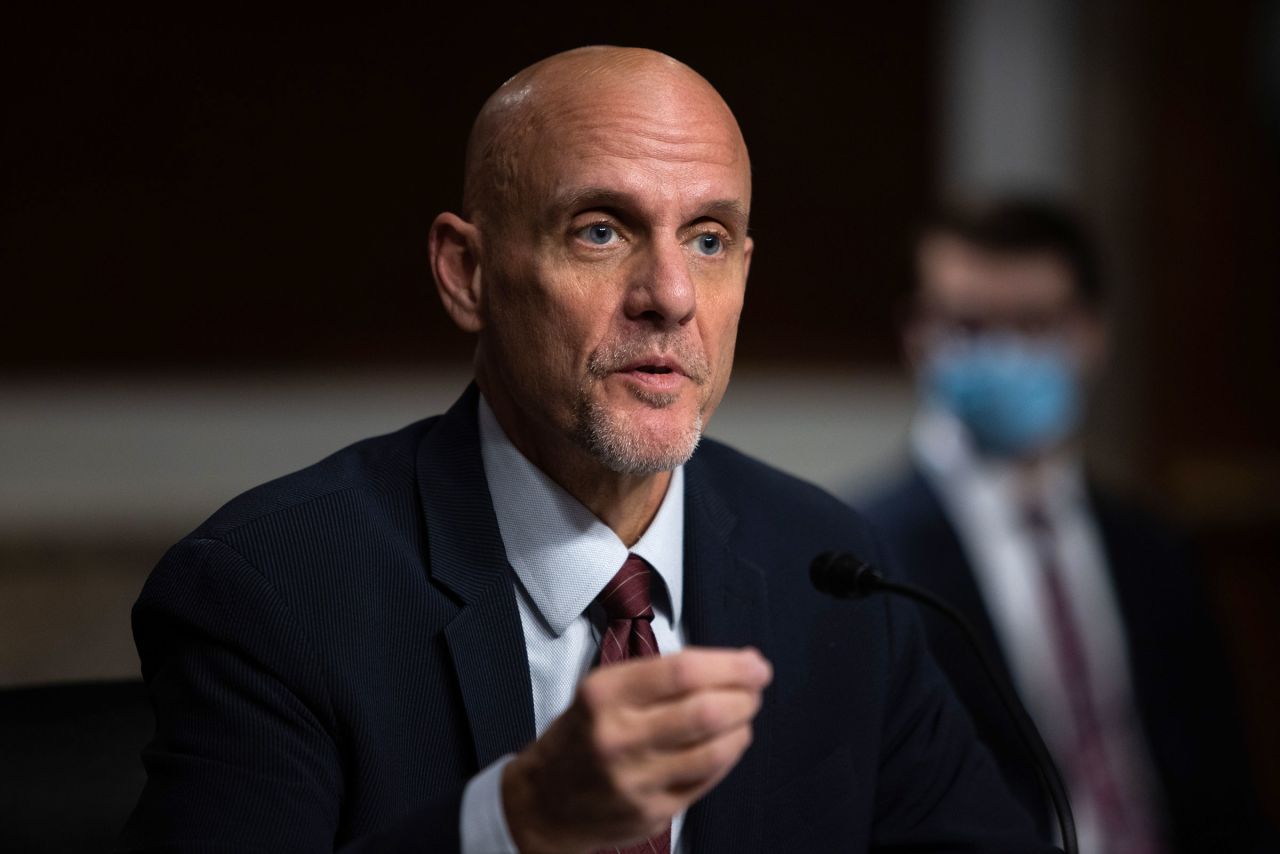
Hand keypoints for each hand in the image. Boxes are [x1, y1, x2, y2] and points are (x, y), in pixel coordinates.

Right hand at [501, 646, 771, 853]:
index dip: (730, 666)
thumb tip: (733, 665)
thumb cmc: (583, 735)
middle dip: (745, 695)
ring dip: (741, 727)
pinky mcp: (652, 812)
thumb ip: (659, 678)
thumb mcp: (603, 692)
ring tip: (744, 715)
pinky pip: (706, 780)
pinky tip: (726, 744)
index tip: (754, 663)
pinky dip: (726, 757)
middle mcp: (618, 737)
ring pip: (714, 750)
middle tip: (756, 687)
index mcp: (604, 695)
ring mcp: (636, 780)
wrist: (543, 802)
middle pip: (704, 712)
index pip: (683, 672)